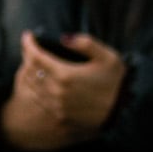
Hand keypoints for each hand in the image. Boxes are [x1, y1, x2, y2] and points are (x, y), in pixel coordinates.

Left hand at [1, 28, 124, 151]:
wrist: (124, 112)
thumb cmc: (117, 81)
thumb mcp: (107, 57)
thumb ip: (86, 44)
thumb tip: (64, 38)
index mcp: (65, 75)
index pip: (36, 56)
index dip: (29, 43)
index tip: (27, 36)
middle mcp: (56, 91)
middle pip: (31, 70)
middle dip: (27, 56)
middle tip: (30, 47)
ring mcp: (56, 105)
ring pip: (31, 86)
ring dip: (28, 72)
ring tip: (32, 62)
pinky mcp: (59, 115)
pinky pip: (38, 99)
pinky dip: (34, 87)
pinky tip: (39, 81)